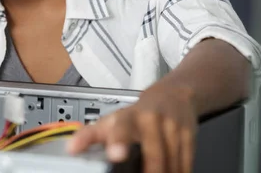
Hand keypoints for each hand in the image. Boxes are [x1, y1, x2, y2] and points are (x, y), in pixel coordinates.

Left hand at [67, 83, 197, 172]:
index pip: (122, 127)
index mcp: (129, 117)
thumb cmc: (139, 113)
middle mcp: (152, 120)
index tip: (116, 154)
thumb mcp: (113, 120)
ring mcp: (173, 128)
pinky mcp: (190, 136)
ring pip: (171, 163)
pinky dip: (179, 172)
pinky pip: (185, 163)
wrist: (175, 95)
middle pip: (154, 155)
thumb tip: (71, 150)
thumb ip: (91, 135)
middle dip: (150, 172)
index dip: (119, 140)